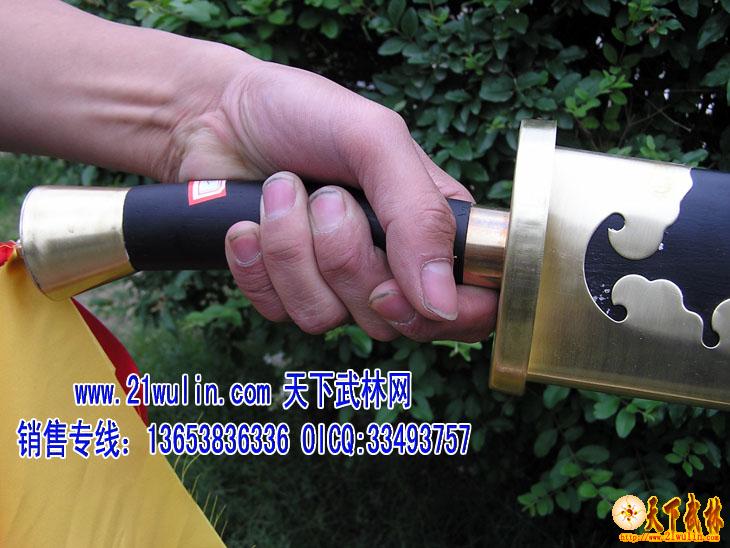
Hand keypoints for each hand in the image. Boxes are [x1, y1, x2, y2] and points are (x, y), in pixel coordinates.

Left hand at [174, 59, 497, 341]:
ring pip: (326, 318)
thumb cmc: (303, 113)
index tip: (395, 287)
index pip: (470, 305)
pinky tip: (247, 223)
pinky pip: (278, 312)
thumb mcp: (376, 140)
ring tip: (281, 192)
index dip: (444, 315)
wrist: (217, 115)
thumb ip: (420, 215)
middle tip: (327, 197)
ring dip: (292, 250)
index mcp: (430, 224)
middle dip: (345, 257)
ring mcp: (334, 283)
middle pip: (389, 317)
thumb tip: (442, 303)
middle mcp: (389, 263)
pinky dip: (256, 265)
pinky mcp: (284, 292)